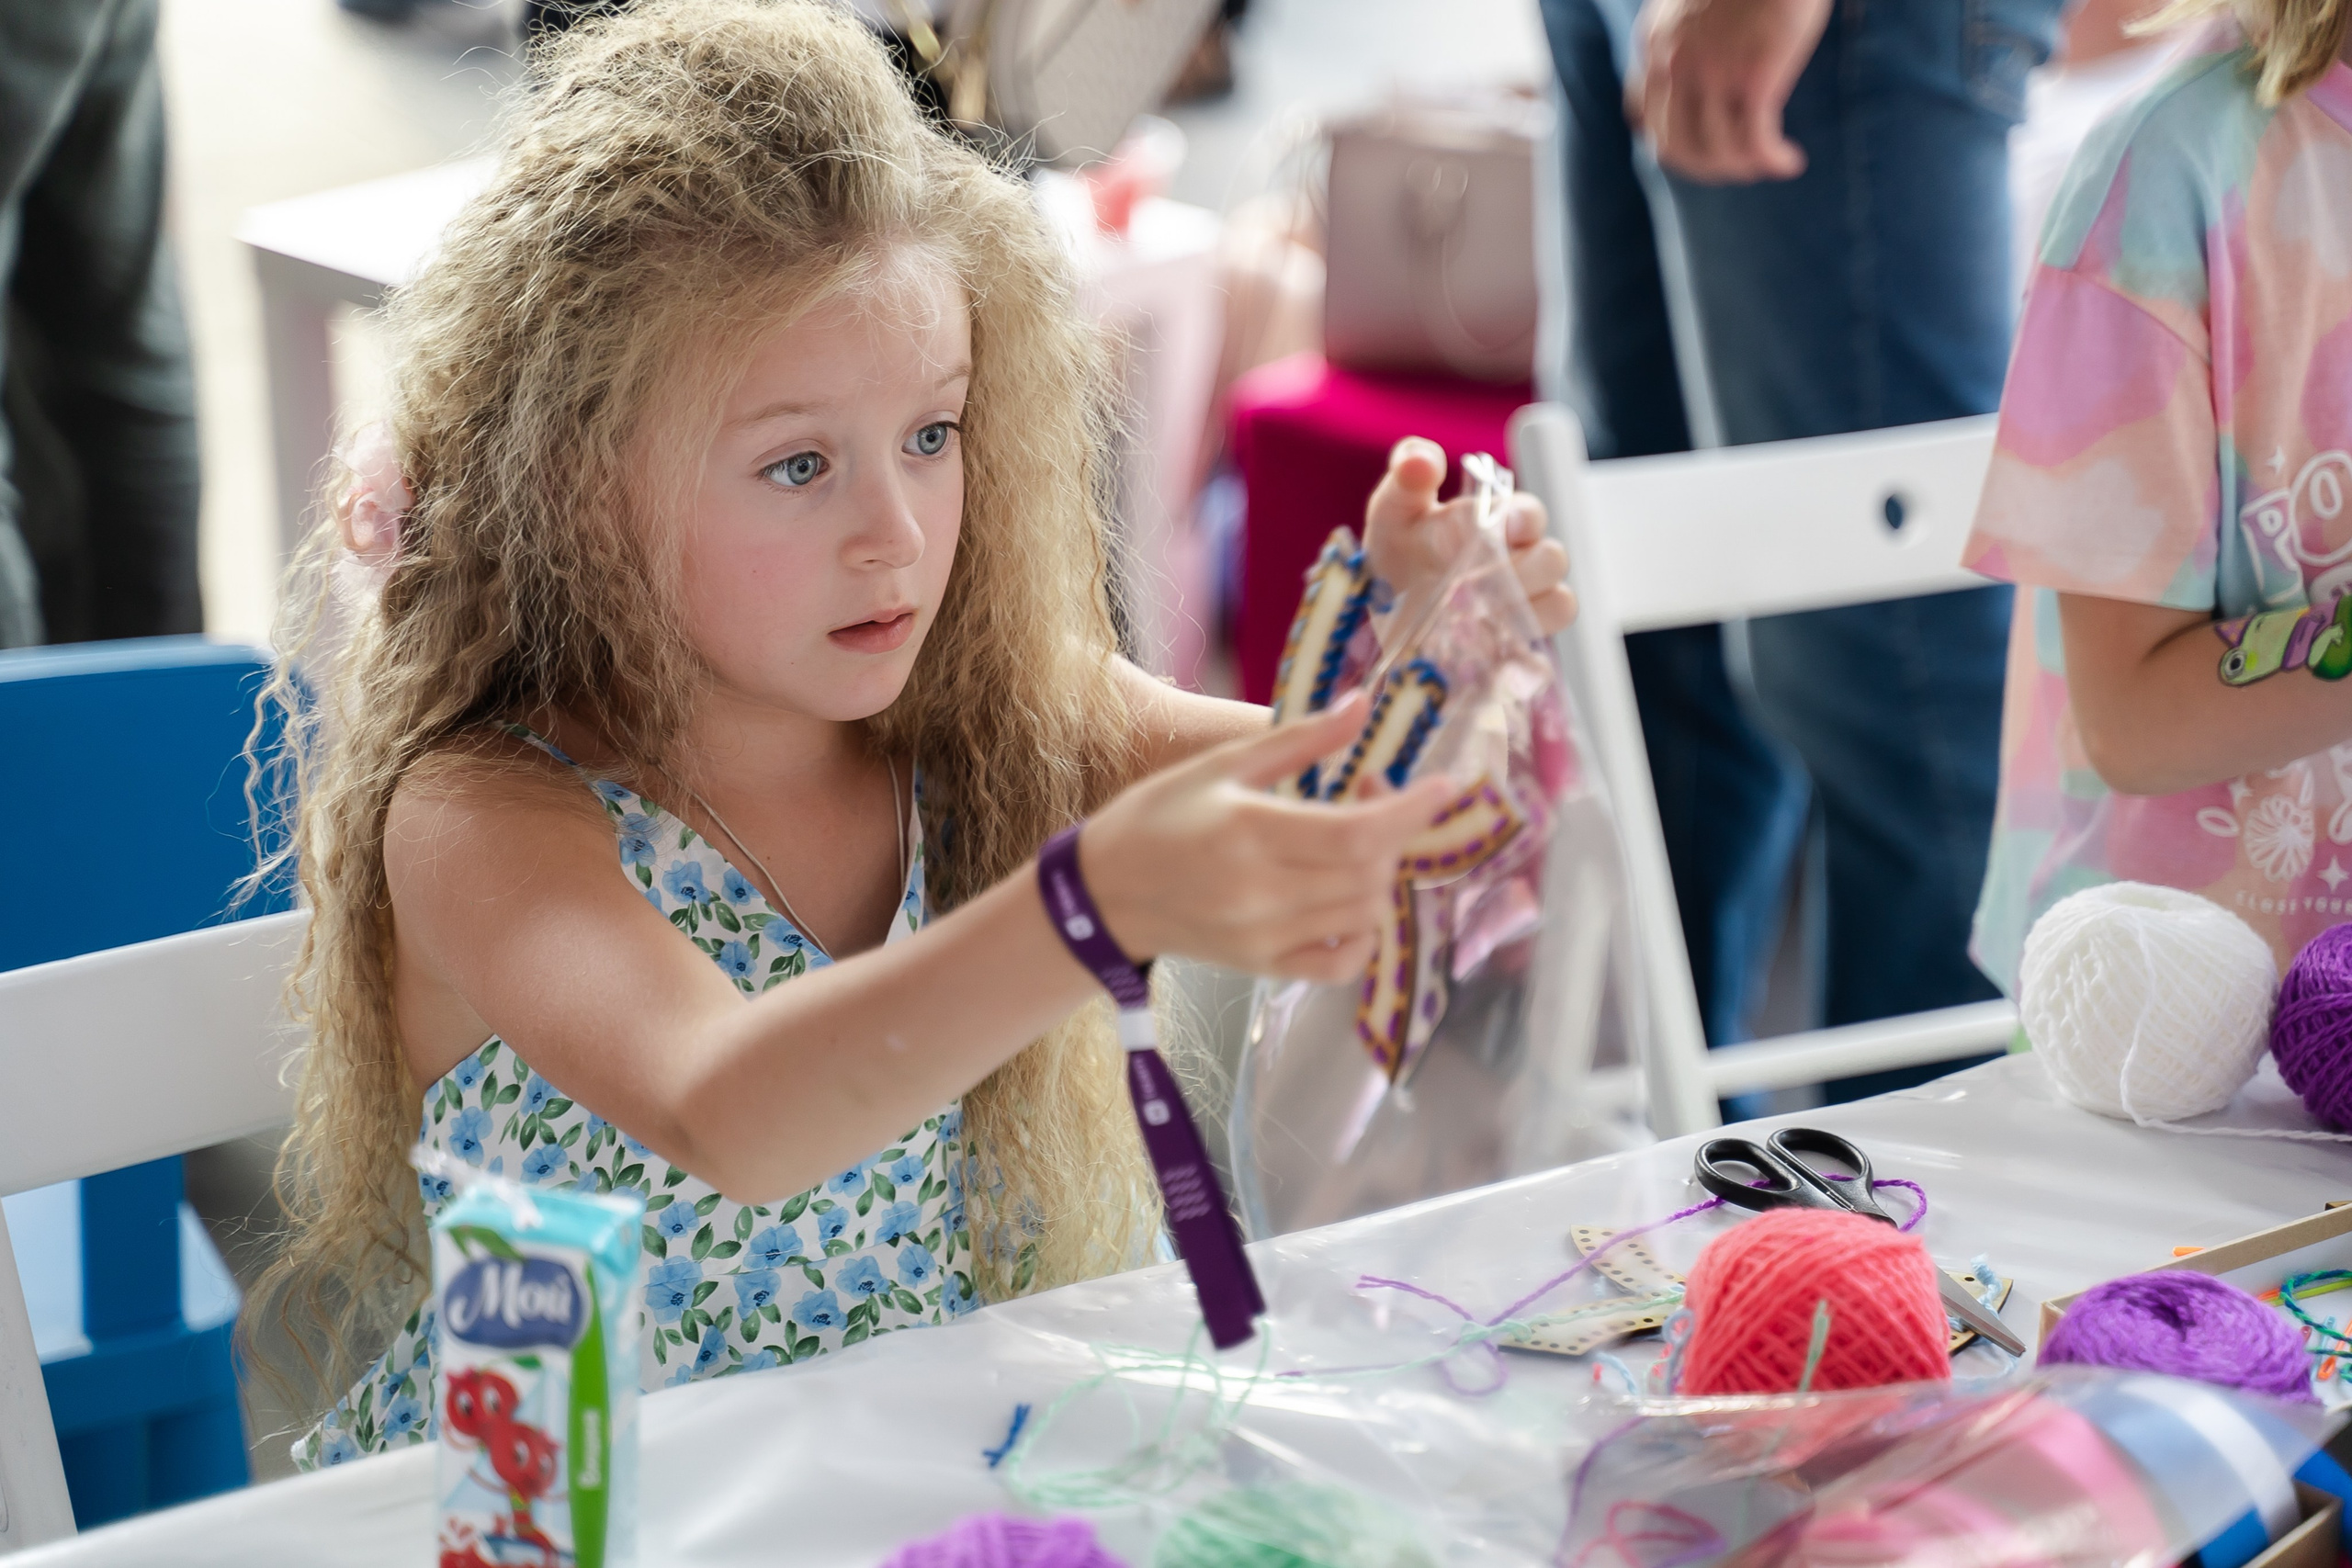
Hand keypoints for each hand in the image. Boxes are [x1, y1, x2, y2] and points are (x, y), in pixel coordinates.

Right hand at [1079, 693, 1458, 981]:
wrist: (1102, 894)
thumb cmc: (1157, 818)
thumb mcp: (1222, 765)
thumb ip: (1300, 740)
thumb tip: (1364, 706)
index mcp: (1250, 833)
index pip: (1358, 835)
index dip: (1410, 812)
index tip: (1445, 786)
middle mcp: (1262, 893)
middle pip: (1370, 874)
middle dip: (1394, 832)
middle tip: (1371, 794)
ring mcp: (1265, 937)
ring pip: (1364, 914)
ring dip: (1382, 874)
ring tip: (1358, 839)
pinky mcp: (1265, 967)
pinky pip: (1343, 962)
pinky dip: (1365, 932)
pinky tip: (1350, 897)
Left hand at [1363, 437, 1575, 635]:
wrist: (1382, 608)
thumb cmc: (1398, 549)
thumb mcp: (1393, 511)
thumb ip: (1406, 478)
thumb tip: (1420, 459)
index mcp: (1500, 520)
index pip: (1531, 515)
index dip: (1523, 520)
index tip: (1504, 527)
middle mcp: (1521, 561)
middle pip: (1553, 560)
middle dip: (1521, 570)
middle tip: (1476, 581)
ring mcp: (1524, 605)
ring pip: (1559, 604)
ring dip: (1523, 610)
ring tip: (1475, 615)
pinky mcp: (1517, 646)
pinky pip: (1541, 654)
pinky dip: (1519, 653)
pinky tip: (1481, 648)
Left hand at [1626, 0, 1830, 183]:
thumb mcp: (1690, 1)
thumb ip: (1681, 35)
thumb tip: (1692, 74)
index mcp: (1653, 45)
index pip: (1647, 121)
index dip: (1679, 147)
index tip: (1709, 150)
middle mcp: (1673, 65)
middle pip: (1677, 147)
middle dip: (1711, 167)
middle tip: (1743, 166)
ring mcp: (1711, 73)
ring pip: (1717, 151)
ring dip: (1746, 168)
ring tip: (1770, 163)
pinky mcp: (1753, 77)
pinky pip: (1755, 141)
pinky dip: (1772, 160)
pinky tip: (1789, 161)